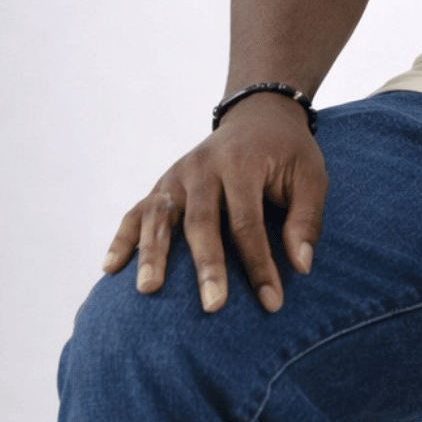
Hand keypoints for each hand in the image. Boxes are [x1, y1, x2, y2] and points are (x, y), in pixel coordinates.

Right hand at [101, 94, 325, 313]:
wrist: (259, 115)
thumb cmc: (287, 153)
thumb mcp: (311, 175)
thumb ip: (306, 218)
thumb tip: (300, 267)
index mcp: (243, 163)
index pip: (247, 222)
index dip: (259, 265)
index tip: (271, 302)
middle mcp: (204, 166)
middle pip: (201, 221)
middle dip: (207, 265)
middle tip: (213, 307)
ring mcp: (178, 174)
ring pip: (160, 214)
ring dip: (153, 252)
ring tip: (148, 289)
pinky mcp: (163, 183)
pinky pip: (137, 210)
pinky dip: (122, 237)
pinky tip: (110, 267)